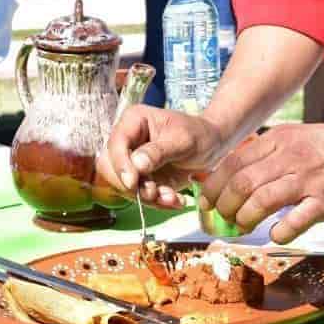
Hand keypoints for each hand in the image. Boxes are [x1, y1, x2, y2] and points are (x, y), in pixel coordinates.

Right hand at [98, 103, 226, 208]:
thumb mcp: (183, 140)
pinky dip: (156, 202)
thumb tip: (136, 164)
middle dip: (131, 186)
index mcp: (133, 121)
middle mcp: (127, 141)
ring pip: (123, 186)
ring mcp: (132, 162)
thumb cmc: (199, 134)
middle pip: (109, 168)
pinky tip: (176, 201)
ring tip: (173, 198)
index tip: (133, 182)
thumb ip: (159, 151)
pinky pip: (139, 196)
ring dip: (147, 198)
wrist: (213, 146)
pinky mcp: (141, 179)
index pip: (115, 144)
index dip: (120, 165)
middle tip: (154, 193)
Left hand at [196, 121, 323, 244]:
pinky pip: (295, 221)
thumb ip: (269, 153)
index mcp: (279, 139)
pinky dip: (279, 232)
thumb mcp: (297, 137)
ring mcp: (308, 178)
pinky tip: (276, 234)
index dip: (214, 186)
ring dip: (245, 219)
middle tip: (223, 219)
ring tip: (244, 227)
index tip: (207, 202)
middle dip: (224, 206)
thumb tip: (237, 175)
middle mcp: (290, 156)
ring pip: (261, 200)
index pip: (233, 162)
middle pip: (241, 182)